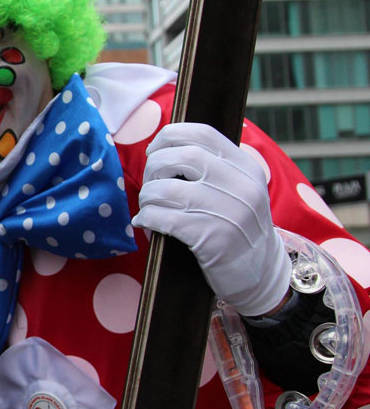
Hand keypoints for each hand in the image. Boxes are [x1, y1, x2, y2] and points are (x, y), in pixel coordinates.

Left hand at [131, 122, 289, 315]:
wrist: (263, 274)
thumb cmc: (238, 228)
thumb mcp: (239, 190)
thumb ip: (213, 167)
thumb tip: (161, 148)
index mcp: (245, 167)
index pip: (202, 133)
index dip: (170, 136)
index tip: (155, 150)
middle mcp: (240, 185)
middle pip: (180, 157)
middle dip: (153, 167)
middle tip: (150, 183)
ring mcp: (227, 211)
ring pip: (164, 188)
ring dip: (146, 197)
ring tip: (148, 207)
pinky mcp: (212, 238)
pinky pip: (162, 218)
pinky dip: (146, 218)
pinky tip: (146, 224)